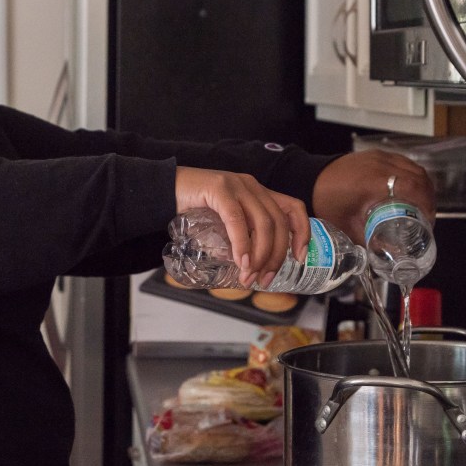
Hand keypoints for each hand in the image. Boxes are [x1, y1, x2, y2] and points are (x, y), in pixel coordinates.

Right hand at [175, 166, 309, 287]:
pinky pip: (237, 220)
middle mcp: (252, 186)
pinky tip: (240, 261)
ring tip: (248, 276)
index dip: (302, 233)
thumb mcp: (225, 220)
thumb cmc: (192, 207)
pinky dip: (242, 244)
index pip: (294, 208)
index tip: (300, 258)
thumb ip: (241, 233)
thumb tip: (252, 267)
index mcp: (258, 192)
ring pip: (263, 224)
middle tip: (264, 280)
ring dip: (259, 255)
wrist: (163, 189)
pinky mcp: (219, 188)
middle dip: (276, 257)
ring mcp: (237, 185)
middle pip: (278, 223)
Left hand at [311, 150, 435, 244]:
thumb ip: (370, 241)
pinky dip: (413, 176)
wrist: (309, 179)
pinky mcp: (377, 154)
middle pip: (418, 177)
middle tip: (428, 217)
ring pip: (414, 168)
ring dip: (423, 186)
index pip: (412, 188)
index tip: (428, 220)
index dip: (426, 204)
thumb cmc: (325, 202)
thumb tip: (390, 255)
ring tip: (423, 205)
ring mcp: (379, 157)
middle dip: (429, 197)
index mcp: (373, 182)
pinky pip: (404, 162)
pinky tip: (412, 190)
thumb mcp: (347, 226)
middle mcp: (380, 165)